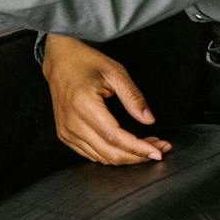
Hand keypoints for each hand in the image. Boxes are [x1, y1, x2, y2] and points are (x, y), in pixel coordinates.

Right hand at [41, 35, 172, 165]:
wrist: (60, 61)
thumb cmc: (86, 63)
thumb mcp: (115, 73)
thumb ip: (133, 97)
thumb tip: (149, 120)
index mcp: (84, 105)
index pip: (115, 137)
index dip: (138, 148)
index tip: (158, 152)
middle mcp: (72, 122)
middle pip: (109, 153)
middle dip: (138, 156)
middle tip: (159, 150)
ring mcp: (66, 131)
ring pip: (101, 157)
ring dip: (127, 157)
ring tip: (147, 146)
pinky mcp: (65, 135)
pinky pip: (91, 155)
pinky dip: (112, 155)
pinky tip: (127, 148)